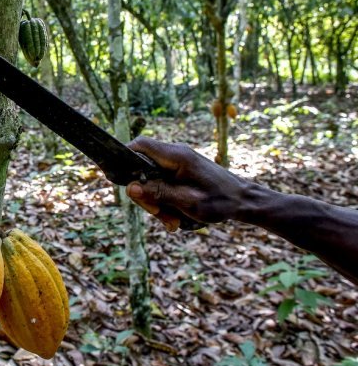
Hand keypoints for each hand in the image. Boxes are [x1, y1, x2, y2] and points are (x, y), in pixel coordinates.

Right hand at [126, 137, 251, 231]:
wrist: (245, 202)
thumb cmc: (221, 201)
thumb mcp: (187, 202)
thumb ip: (158, 193)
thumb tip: (131, 188)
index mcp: (177, 156)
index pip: (141, 144)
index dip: (125, 156)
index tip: (119, 176)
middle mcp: (176, 155)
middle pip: (143, 168)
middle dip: (146, 194)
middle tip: (158, 213)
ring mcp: (179, 163)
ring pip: (152, 180)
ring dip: (157, 202)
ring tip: (172, 221)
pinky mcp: (182, 172)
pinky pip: (163, 184)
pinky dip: (166, 201)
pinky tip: (176, 217)